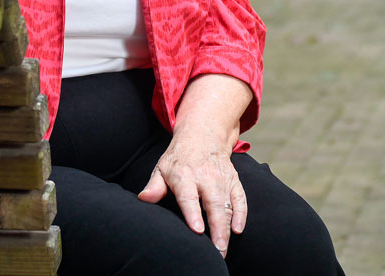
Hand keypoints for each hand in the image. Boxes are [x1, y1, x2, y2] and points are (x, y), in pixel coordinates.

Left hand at [138, 128, 246, 255]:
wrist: (203, 135)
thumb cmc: (179, 158)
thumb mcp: (162, 167)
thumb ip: (154, 186)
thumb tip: (144, 198)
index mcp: (184, 174)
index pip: (189, 196)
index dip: (193, 213)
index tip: (197, 230)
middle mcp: (205, 176)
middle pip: (213, 203)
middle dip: (216, 228)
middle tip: (217, 250)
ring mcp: (222, 178)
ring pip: (227, 204)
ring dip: (227, 227)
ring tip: (223, 248)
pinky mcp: (233, 180)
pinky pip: (240, 198)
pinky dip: (241, 214)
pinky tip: (238, 229)